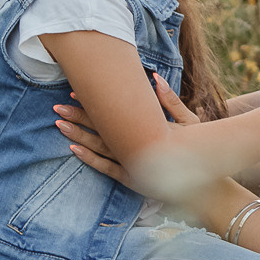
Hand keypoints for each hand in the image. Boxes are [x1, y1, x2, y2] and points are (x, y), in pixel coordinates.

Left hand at [54, 71, 196, 191]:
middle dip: (77, 117)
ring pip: (99, 148)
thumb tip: (155, 77)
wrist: (203, 181)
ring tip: (59, 124)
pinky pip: (106, 169)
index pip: (112, 113)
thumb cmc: (198, 146)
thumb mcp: (190, 121)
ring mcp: (132, 164)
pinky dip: (89, 159)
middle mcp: (136, 146)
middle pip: (100, 129)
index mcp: (146, 129)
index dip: (92, 103)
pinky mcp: (131, 179)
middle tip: (56, 108)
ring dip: (78, 135)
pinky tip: (73, 150)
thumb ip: (170, 100)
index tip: (74, 92)